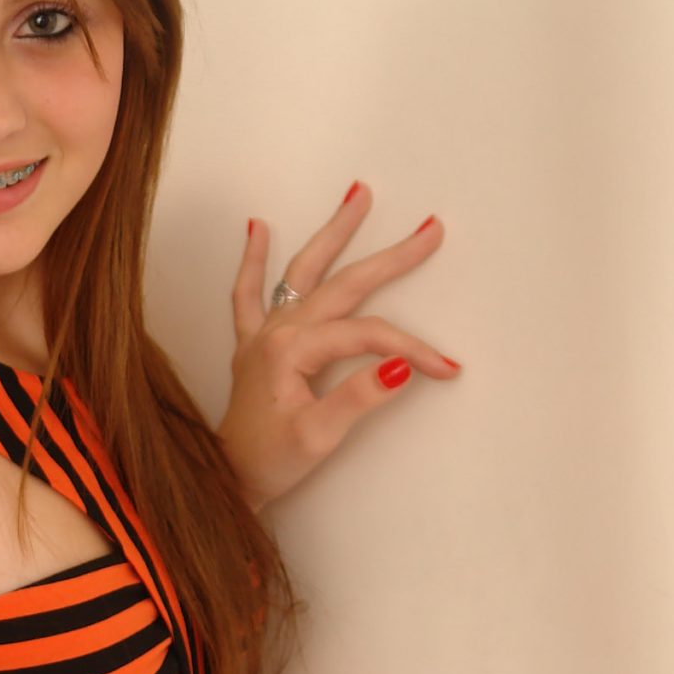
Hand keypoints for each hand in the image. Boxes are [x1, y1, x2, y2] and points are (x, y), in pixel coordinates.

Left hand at [219, 184, 460, 505]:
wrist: (227, 478)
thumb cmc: (270, 461)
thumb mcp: (319, 438)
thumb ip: (358, 398)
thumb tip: (400, 368)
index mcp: (292, 350)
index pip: (367, 336)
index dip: (410, 348)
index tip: (446, 367)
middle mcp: (276, 331)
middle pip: (344, 284)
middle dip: (390, 257)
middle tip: (429, 229)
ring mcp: (262, 334)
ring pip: (302, 272)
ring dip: (331, 234)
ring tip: (356, 194)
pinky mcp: (253, 346)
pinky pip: (248, 294)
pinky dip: (253, 261)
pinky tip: (257, 228)